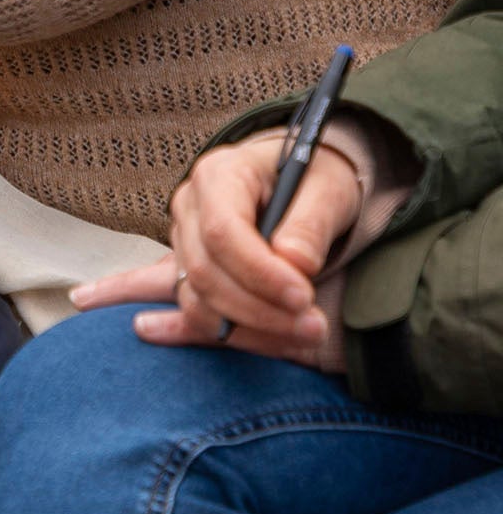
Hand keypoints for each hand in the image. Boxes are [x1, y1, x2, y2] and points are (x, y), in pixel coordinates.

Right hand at [71, 133, 362, 363]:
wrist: (303, 183)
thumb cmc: (315, 179)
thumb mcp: (328, 188)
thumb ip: (311, 224)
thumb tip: (296, 263)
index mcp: (220, 175)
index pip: (222, 231)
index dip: (260, 272)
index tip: (303, 297)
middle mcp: (191, 208)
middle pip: (205, 271)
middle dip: (260, 309)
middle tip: (316, 327)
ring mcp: (185, 242)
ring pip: (198, 300)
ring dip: (250, 330)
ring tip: (306, 336)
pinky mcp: (191, 272)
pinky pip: (196, 312)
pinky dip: (222, 333)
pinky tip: (224, 337)